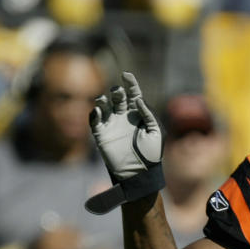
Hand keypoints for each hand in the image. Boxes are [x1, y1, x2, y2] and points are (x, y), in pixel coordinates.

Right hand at [86, 72, 163, 214]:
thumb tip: (138, 100)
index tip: (126, 75)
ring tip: (103, 101)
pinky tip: (97, 111)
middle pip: (117, 97)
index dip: (130, 83)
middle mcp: (124, 117)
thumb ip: (149, 114)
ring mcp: (112, 125)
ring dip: (102, 100)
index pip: (133, 94)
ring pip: (104, 106)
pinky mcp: (102, 135)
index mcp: (138, 114)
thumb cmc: (151, 154)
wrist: (139, 174)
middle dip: (116, 92)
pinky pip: (94, 121)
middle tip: (117, 93)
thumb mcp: (156, 133)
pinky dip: (93, 114)